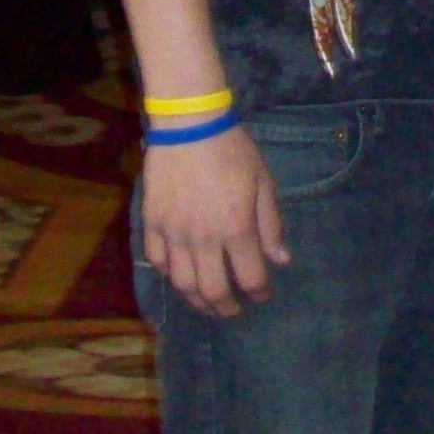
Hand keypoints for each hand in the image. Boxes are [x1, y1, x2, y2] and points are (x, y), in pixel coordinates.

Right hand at [140, 129, 289, 316]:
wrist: (189, 124)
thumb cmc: (232, 150)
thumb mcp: (263, 182)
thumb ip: (270, 224)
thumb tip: (281, 260)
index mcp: (236, 228)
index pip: (250, 278)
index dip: (259, 292)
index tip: (263, 294)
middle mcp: (203, 239)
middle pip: (212, 291)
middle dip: (225, 307)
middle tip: (233, 309)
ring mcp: (173, 233)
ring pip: (181, 284)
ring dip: (196, 300)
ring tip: (206, 302)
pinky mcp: (152, 223)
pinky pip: (157, 261)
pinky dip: (169, 274)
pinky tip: (179, 274)